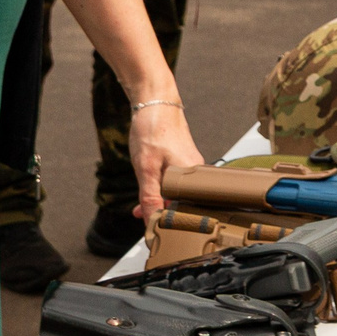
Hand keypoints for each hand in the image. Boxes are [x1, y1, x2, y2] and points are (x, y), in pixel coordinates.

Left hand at [128, 96, 202, 231]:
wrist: (155, 102)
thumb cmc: (152, 130)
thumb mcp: (146, 168)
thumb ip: (150, 198)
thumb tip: (151, 223)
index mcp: (193, 177)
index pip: (186, 211)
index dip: (169, 225)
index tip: (153, 234)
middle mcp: (196, 173)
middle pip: (183, 204)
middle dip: (163, 216)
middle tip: (144, 225)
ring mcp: (190, 167)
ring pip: (176, 194)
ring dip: (159, 203)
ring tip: (139, 210)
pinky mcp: (183, 162)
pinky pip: (174, 184)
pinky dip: (159, 191)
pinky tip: (146, 194)